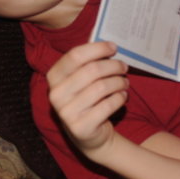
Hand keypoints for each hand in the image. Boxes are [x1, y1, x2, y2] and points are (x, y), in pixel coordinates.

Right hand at [47, 41, 128, 156]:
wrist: (87, 134)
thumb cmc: (87, 98)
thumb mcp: (81, 79)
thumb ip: (88, 62)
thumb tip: (109, 44)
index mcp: (54, 77)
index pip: (75, 55)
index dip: (97, 48)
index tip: (114, 48)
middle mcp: (56, 94)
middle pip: (92, 70)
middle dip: (113, 66)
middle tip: (124, 67)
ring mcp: (66, 112)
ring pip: (102, 87)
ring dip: (119, 82)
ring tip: (125, 82)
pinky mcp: (81, 127)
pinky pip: (108, 105)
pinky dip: (119, 98)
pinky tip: (122, 96)